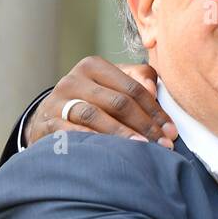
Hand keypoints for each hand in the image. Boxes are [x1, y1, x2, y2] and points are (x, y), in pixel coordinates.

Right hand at [23, 56, 176, 147]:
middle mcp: (73, 80)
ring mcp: (57, 101)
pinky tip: (109, 152)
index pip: (133, 88)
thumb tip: (153, 88)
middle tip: (163, 145)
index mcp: (93, 66)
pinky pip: (71, 133)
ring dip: (121, 134)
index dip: (155, 111)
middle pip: (117, 102)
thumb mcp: (114, 84)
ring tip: (142, 149)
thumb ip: (139, 78)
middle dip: (144, 125)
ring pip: (94, 116)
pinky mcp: (46, 123)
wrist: (48, 117)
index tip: (171, 132)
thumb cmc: (93, 100)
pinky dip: (92, 141)